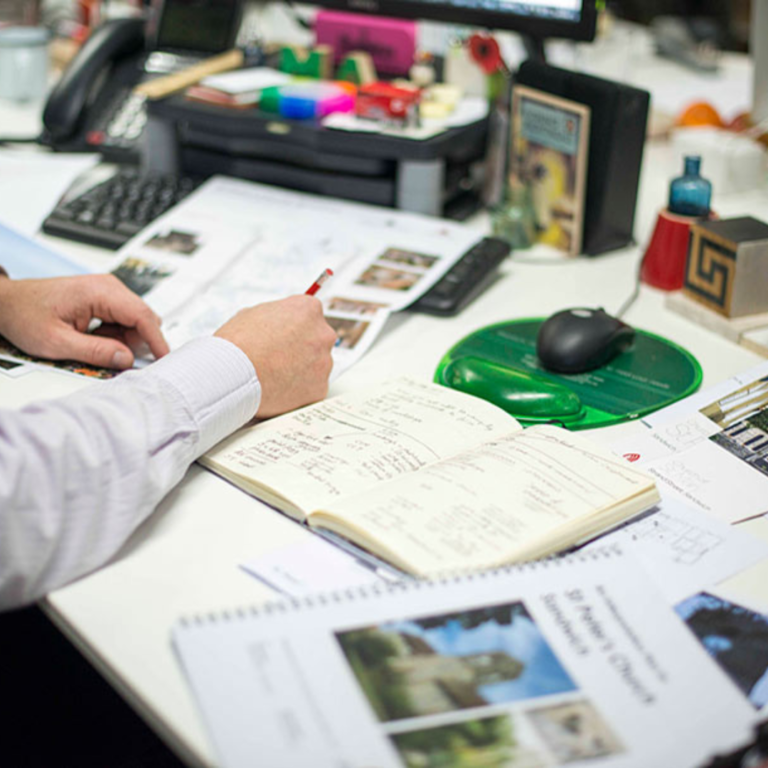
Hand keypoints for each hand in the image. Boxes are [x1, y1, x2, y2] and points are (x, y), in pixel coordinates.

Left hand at [0, 274, 168, 368]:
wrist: (7, 302)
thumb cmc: (25, 315)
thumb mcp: (57, 342)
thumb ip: (95, 352)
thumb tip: (126, 359)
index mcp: (99, 292)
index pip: (142, 316)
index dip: (156, 340)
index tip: (164, 359)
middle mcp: (108, 287)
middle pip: (143, 318)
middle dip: (137, 342)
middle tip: (116, 359)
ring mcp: (107, 291)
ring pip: (134, 320)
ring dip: (123, 339)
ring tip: (92, 345)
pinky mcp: (104, 298)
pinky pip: (123, 320)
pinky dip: (115, 335)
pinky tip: (93, 339)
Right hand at [215, 295, 336, 417]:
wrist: (233, 374)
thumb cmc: (238, 343)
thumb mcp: (253, 314)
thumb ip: (275, 317)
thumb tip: (278, 321)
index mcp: (308, 309)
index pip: (310, 315)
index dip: (294, 327)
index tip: (285, 336)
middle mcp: (323, 334)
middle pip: (317, 340)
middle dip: (302, 348)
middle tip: (279, 357)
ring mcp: (324, 362)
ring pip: (316, 366)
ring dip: (301, 369)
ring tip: (274, 374)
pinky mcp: (320, 388)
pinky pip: (312, 388)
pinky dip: (298, 390)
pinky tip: (279, 388)